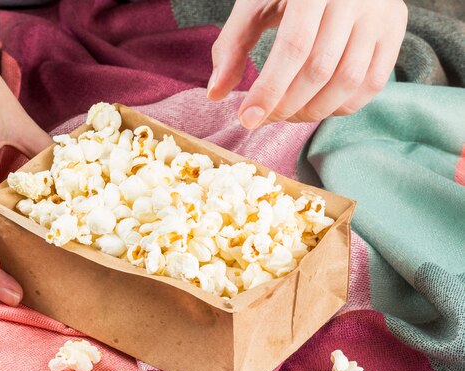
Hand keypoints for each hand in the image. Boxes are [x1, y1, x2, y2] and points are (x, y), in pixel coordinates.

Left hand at [207, 0, 407, 127]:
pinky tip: (316, 105)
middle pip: (320, 70)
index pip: (294, 48)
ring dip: (312, 110)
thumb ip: (233, 44)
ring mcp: (381, 13)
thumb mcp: (255, 3)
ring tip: (286, 112)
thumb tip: (216, 93)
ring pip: (348, 81)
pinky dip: (341, 106)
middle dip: (286, 105)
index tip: (247, 119)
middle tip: (263, 117)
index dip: (270, 90)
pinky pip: (371, 84)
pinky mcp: (395, 30)